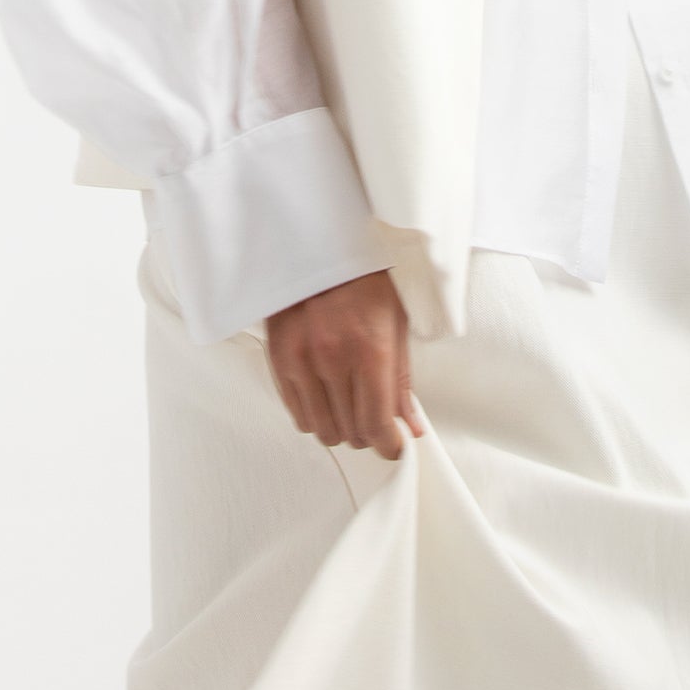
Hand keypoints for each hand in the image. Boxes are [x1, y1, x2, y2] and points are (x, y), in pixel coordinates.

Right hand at [264, 268, 424, 462]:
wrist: (317, 244)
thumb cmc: (363, 277)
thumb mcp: (395, 321)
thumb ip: (402, 380)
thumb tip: (410, 425)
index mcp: (370, 349)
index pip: (378, 425)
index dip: (390, 445)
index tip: (395, 445)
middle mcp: (334, 359)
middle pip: (351, 432)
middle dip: (368, 434)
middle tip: (375, 420)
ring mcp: (302, 361)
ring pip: (323, 430)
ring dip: (341, 428)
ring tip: (350, 408)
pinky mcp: (279, 360)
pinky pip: (298, 414)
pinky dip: (316, 416)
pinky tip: (327, 398)